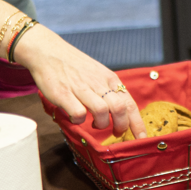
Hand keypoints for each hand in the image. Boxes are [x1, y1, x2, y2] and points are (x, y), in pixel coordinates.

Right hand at [15, 25, 145, 137]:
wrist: (48, 51)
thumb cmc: (74, 66)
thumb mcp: (98, 74)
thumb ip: (108, 90)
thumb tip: (121, 112)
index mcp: (109, 79)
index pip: (130, 103)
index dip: (137, 123)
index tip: (142, 138)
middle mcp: (98, 83)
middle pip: (120, 108)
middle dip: (121, 126)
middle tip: (116, 133)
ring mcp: (81, 88)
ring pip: (102, 111)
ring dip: (101, 124)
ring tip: (94, 124)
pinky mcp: (64, 94)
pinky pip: (79, 113)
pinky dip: (79, 121)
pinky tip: (76, 118)